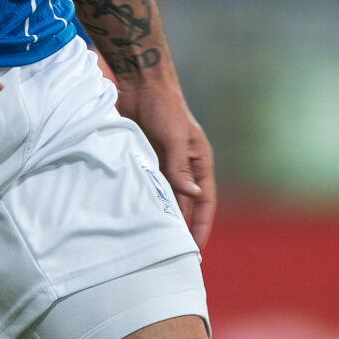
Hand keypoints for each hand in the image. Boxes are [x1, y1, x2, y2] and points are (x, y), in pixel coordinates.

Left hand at [116, 78, 215, 247]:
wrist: (139, 83)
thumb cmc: (165, 106)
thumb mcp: (176, 138)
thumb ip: (180, 167)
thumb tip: (192, 197)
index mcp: (199, 162)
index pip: (204, 202)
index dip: (200, 226)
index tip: (194, 251)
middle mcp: (183, 167)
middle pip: (183, 205)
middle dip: (178, 228)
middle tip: (170, 255)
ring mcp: (162, 164)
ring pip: (162, 198)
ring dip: (158, 216)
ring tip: (151, 242)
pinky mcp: (143, 159)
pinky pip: (144, 186)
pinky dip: (141, 202)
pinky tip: (133, 218)